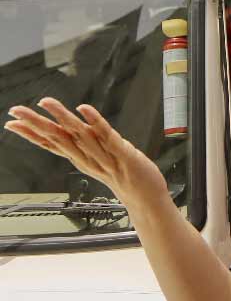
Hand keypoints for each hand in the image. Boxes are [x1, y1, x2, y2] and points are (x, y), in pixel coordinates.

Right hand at [5, 98, 167, 205]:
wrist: (146, 198)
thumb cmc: (124, 177)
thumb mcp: (97, 162)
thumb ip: (83, 148)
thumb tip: (68, 134)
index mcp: (80, 158)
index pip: (51, 144)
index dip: (31, 133)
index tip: (11, 121)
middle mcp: (88, 157)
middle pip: (58, 138)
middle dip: (36, 123)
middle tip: (15, 110)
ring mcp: (104, 156)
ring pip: (79, 134)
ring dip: (62, 117)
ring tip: (46, 102)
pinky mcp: (123, 153)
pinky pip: (107, 136)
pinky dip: (95, 121)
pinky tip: (83, 109)